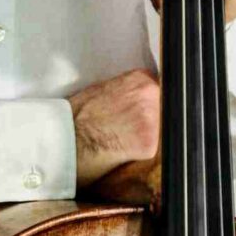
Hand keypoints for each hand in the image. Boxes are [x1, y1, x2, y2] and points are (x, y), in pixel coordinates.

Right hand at [70, 68, 160, 203]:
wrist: (64, 137)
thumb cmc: (77, 116)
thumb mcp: (105, 91)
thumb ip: (132, 92)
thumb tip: (146, 101)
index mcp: (141, 79)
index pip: (167, 91)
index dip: (161, 106)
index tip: (153, 115)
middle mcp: (151, 94)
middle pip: (172, 111)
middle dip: (161, 123)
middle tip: (138, 132)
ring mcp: (153, 118)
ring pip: (168, 132)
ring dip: (156, 139)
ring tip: (131, 143)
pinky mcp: (150, 142)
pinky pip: (158, 152)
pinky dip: (146, 155)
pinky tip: (128, 153)